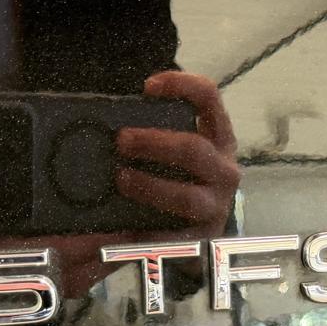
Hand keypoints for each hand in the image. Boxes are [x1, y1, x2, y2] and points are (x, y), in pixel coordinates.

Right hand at [0, 86, 128, 294]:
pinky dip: (90, 274)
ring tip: (139, 242)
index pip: (50, 249)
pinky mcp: (22, 280)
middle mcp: (11, 267)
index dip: (88, 243)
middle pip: (75, 270)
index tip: (117, 229)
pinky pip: (65, 284)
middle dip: (109, 252)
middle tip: (143, 231)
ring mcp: (19, 277)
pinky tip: (111, 257)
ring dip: (106, 264)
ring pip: (75, 281)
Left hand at [115, 71, 238, 239]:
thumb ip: (154, 137)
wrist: (197, 236)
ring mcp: (215, 207)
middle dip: (154, 142)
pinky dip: (146, 230)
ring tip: (121, 179)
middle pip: (194, 149)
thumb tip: (102, 124)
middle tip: (121, 140)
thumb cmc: (178, 182)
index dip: (182, 86)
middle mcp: (224, 171)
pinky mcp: (199, 239)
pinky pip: (172, 235)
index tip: (148, 87)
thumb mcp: (176, 155)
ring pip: (185, 197)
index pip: (209, 100)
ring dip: (149, 186)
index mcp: (218, 139)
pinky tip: (124, 229)